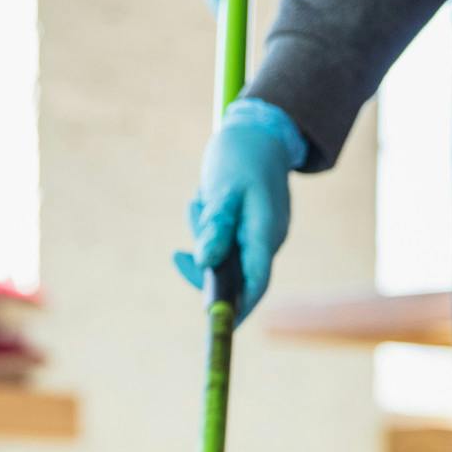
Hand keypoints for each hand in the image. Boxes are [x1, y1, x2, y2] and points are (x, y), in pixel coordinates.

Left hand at [172, 99, 306, 322]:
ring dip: (204, 235)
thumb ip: (215, 227)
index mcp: (265, 232)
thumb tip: (204, 263)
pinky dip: (209, 227)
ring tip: (200, 200)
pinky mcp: (251, 227)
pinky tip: (204, 198)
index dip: (236, 308)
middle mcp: (267, 239)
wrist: (259, 128)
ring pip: (225, 255)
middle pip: (235, 274)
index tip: (214, 323)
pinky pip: (225, 240)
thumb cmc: (240, 155)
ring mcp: (261, 234)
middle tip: (183, 242)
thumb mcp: (222, 189)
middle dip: (205, 262)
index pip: (254, 283)